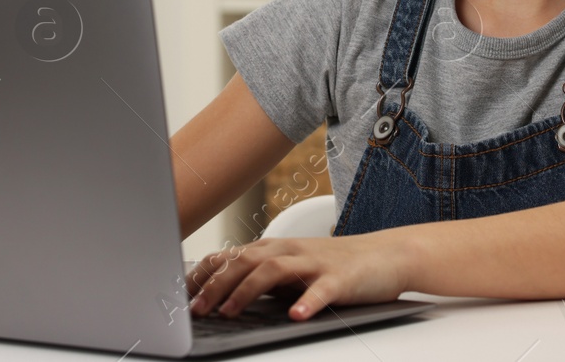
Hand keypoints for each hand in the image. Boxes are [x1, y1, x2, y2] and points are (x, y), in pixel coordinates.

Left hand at [186, 232, 411, 320]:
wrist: (386, 256)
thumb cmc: (334, 266)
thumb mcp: (291, 270)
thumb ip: (260, 279)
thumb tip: (218, 297)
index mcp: (274, 249)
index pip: (229, 257)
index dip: (202, 276)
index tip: (178, 297)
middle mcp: (289, 251)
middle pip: (244, 262)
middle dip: (215, 286)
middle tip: (195, 311)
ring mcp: (315, 263)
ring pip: (273, 271)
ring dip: (247, 292)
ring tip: (229, 313)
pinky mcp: (341, 279)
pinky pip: (321, 290)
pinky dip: (306, 302)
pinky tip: (295, 316)